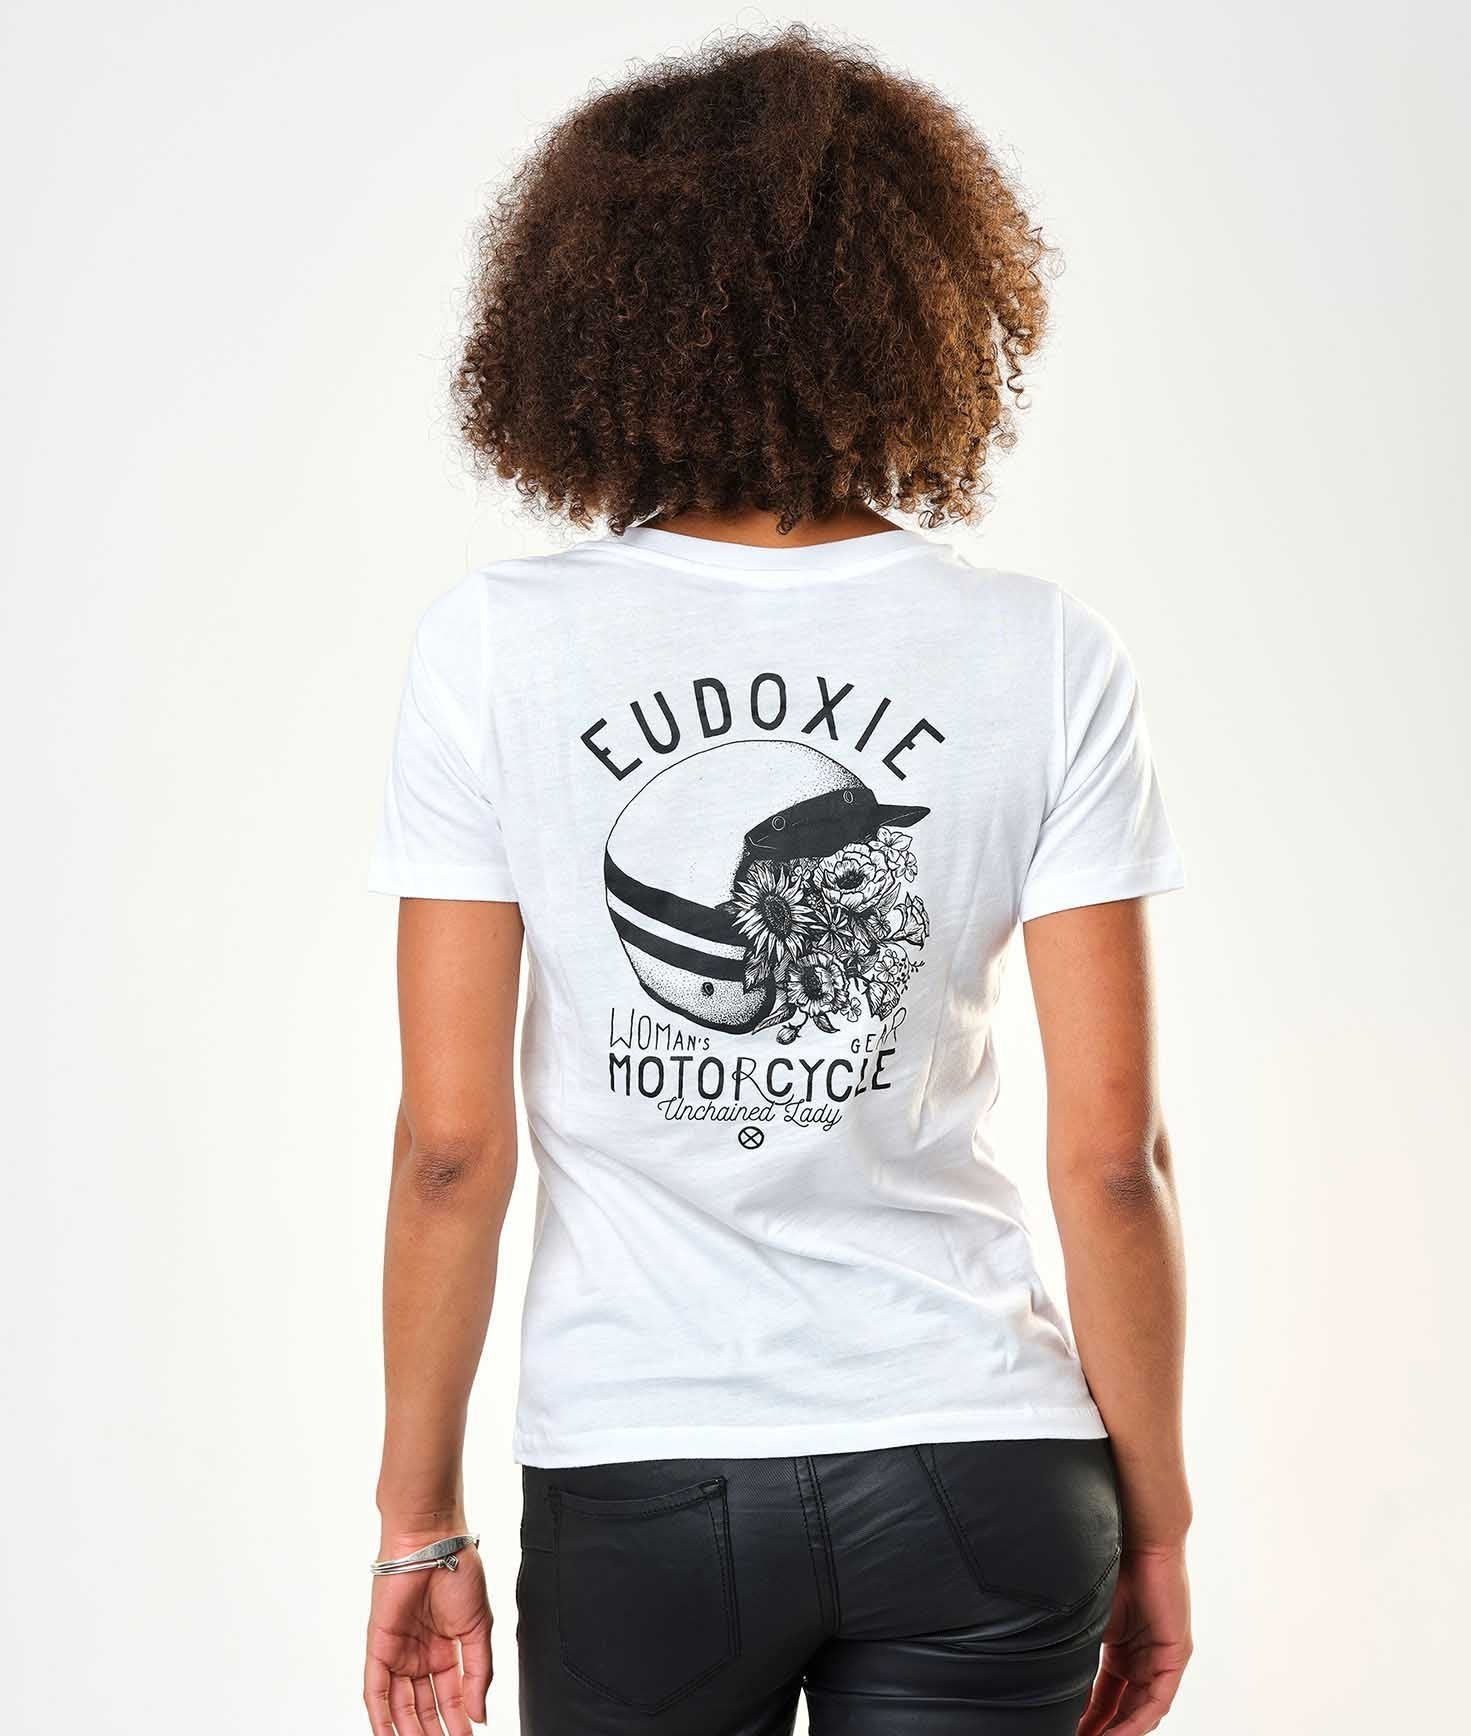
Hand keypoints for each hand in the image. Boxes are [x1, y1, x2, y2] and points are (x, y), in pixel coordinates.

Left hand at [364, 1542, 491, 1733]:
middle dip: (434, 1732)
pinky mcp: (379, 1647)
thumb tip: (480, 1713)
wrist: (434, 1542)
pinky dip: (380, 1717)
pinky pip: (375, 1691)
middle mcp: (420, 1655)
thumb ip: (478, 1672)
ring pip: (399, 1706)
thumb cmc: (458, 1569)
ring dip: (409, 1732)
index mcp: (446, 1649)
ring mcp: (398, 1653)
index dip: (459, 1722)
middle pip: (424, 1707)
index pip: (451, 1697)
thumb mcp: (479, 1627)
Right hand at [1077, 1544, 1191, 1734]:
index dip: (1089, 1717)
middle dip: (1103, 1729)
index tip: (1069, 1731)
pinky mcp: (1175, 1655)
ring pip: (1141, 1709)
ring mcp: (1161, 1658)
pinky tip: (1118, 1735)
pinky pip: (1157, 1700)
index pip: (1106, 1695)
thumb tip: (1048, 1676)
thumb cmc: (1109, 1564)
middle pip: (1124, 1708)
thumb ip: (1079, 1650)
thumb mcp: (1089, 1618)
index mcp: (1123, 1648)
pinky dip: (1138, 1721)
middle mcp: (1144, 1657)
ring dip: (1120, 1731)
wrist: (1136, 1536)